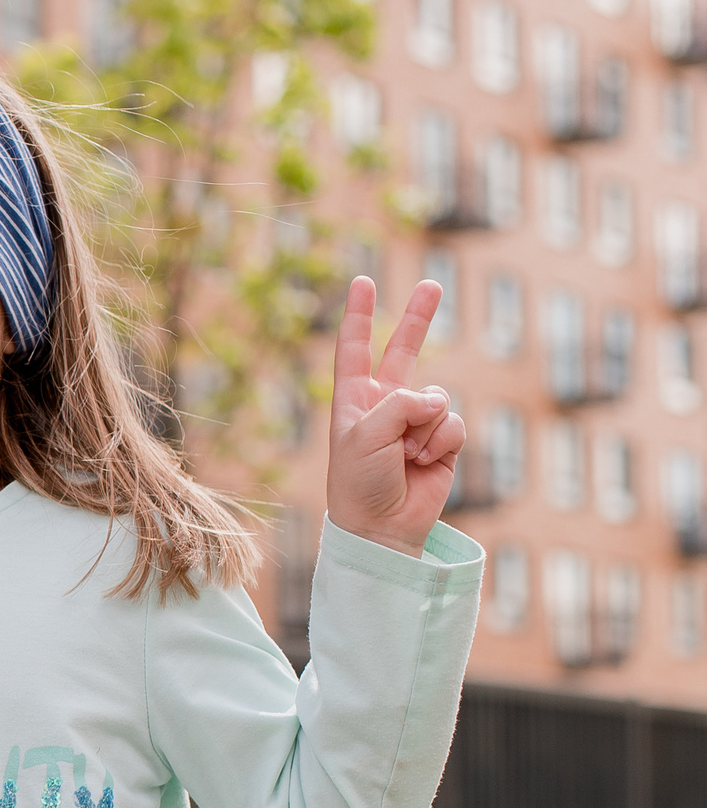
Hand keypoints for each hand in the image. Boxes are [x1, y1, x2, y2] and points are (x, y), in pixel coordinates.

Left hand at [326, 277, 464, 557]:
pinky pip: (453, 423)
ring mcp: (416, 422)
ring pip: (437, 397)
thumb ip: (399, 404)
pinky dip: (442, 441)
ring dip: (425, 427)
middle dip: (418, 318)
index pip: (356, 349)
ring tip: (405, 456)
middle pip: (405, 351)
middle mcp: (385, 405)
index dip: (360, 315)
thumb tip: (435, 399)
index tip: (362, 282)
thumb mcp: (365, 436)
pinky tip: (425, 462)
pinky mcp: (442, 441)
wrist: (381, 526)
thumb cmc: (359, 482)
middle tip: (432, 285)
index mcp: (354, 400)